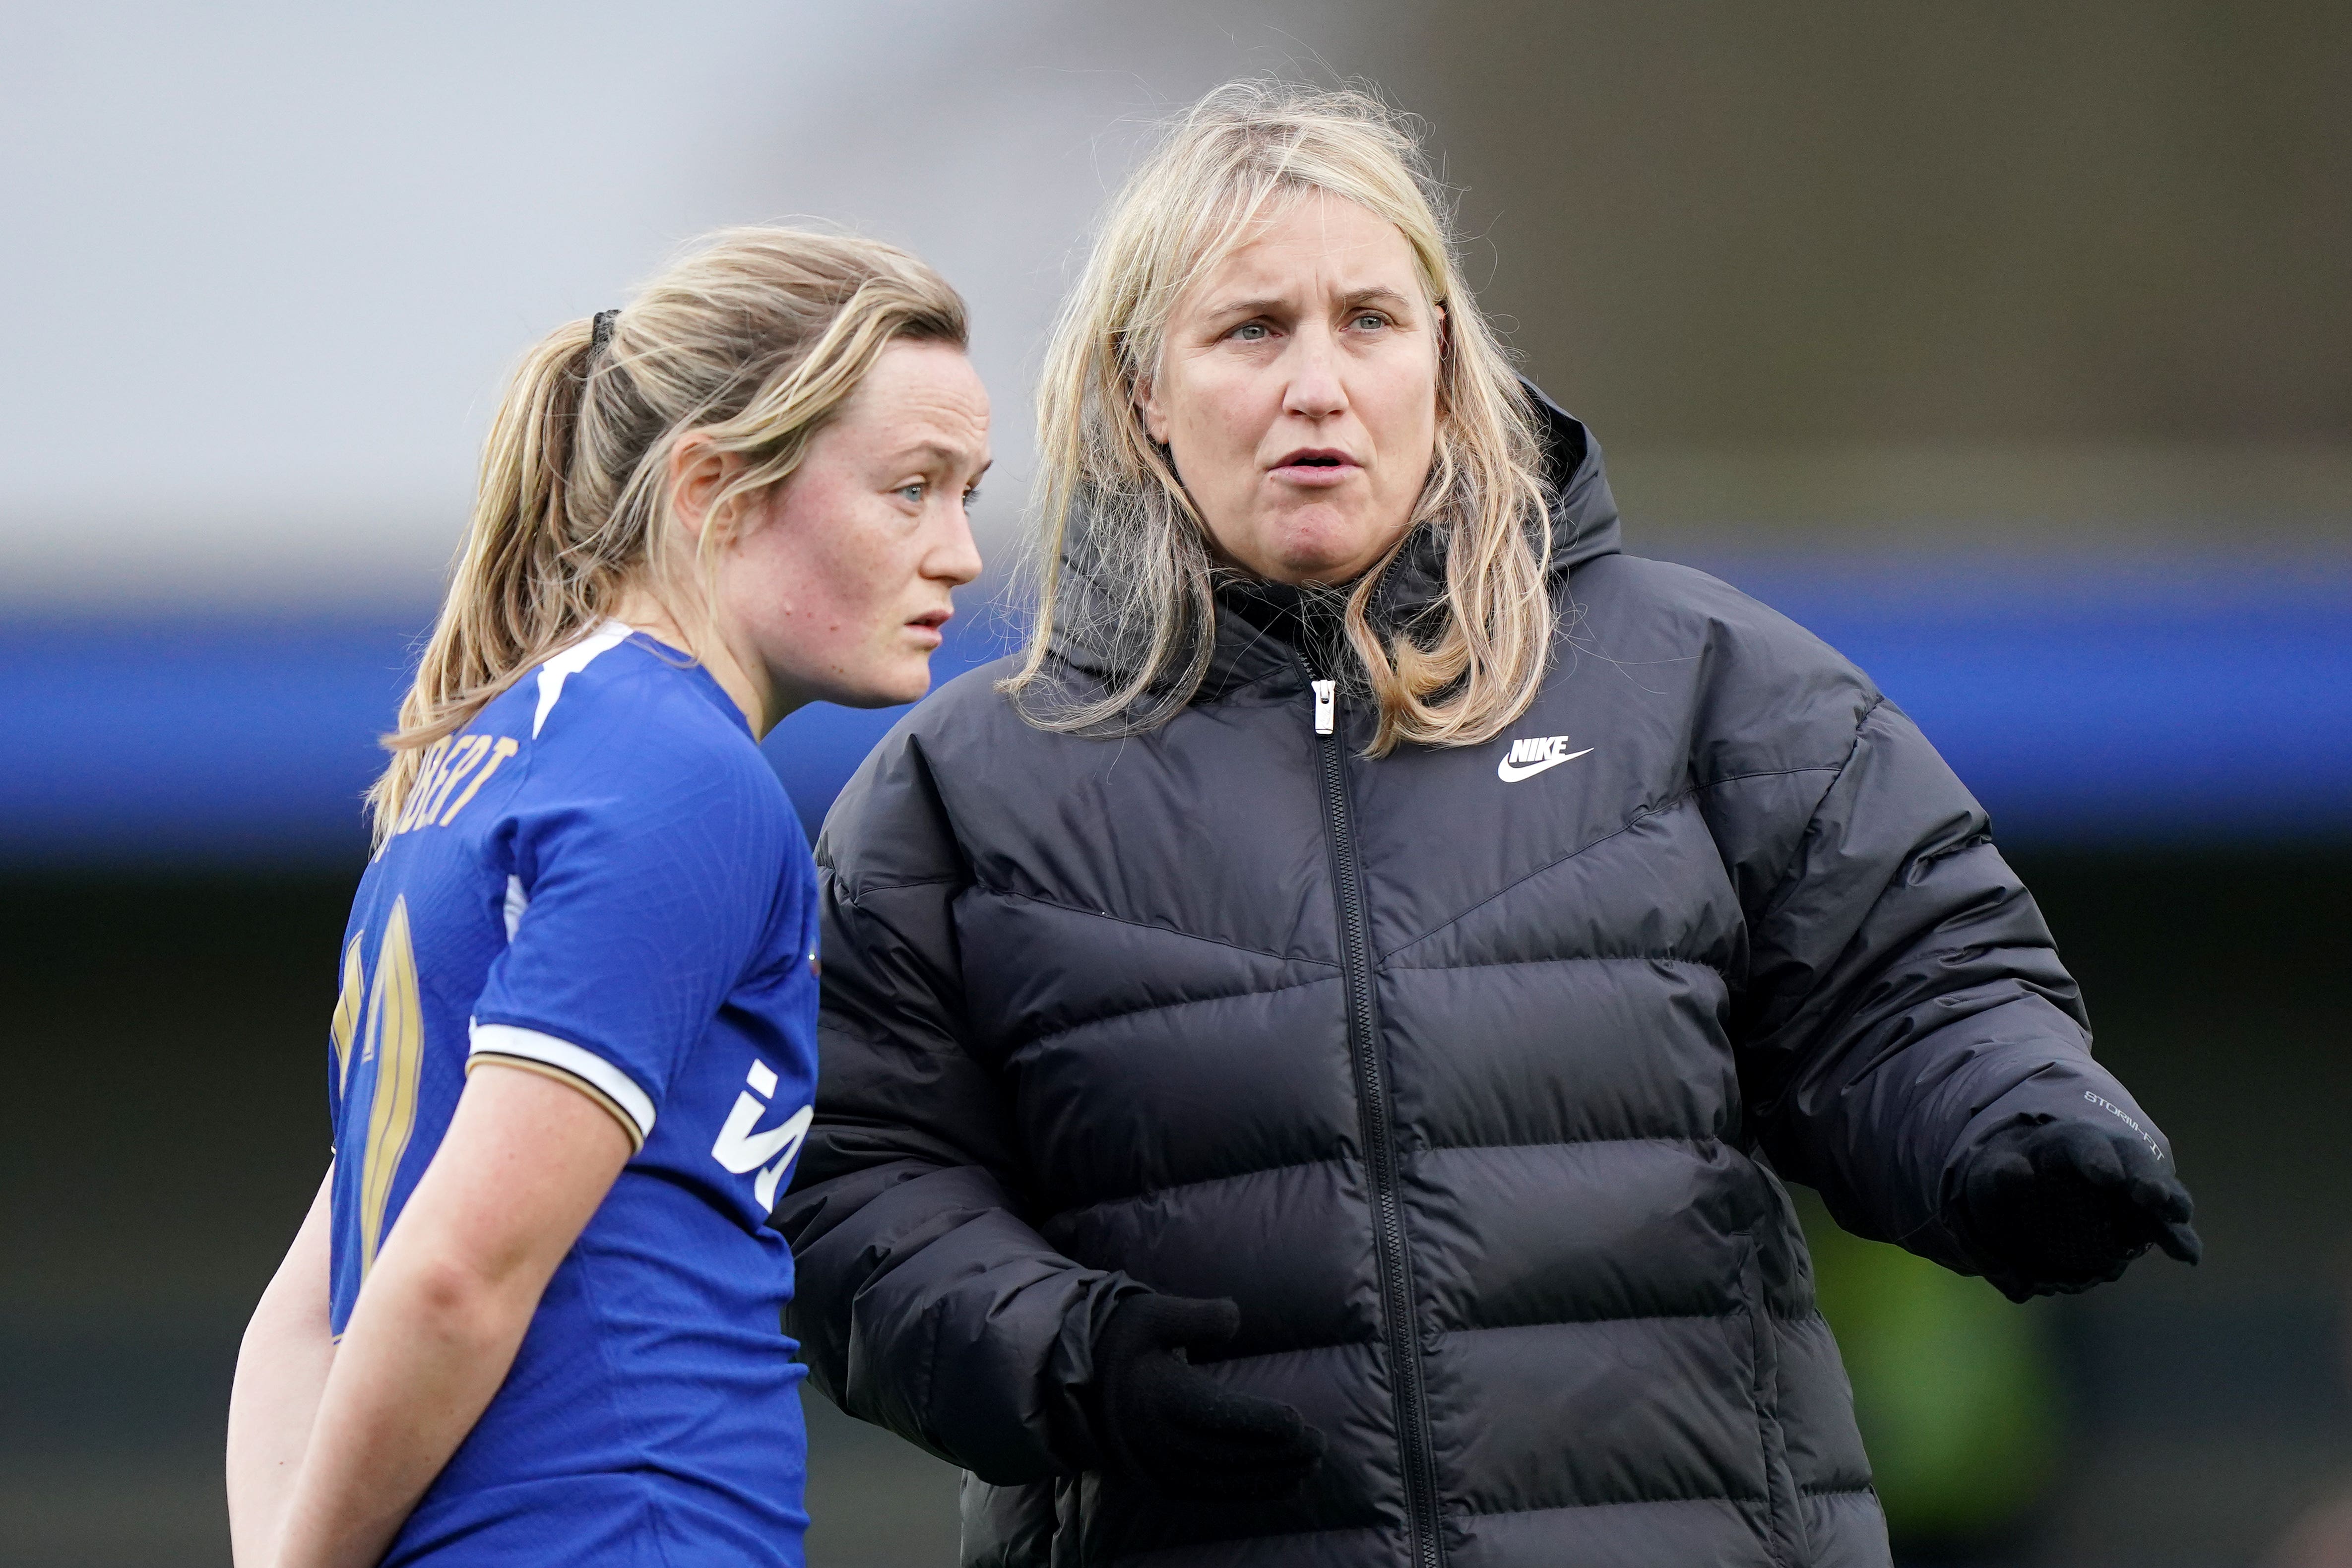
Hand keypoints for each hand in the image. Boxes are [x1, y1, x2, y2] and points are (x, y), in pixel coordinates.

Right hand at [1087, 1294, 1325, 1500]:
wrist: (1074, 1383)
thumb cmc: (1122, 1340)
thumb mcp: (1152, 1313)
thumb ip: (1196, 1315)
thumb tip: (1235, 1317)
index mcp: (1162, 1398)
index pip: (1219, 1417)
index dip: (1262, 1422)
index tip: (1298, 1421)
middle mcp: (1161, 1440)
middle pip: (1230, 1454)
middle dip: (1279, 1454)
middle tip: (1320, 1445)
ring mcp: (1159, 1467)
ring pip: (1225, 1480)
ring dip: (1271, 1477)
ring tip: (1310, 1466)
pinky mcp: (1160, 1483)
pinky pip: (1211, 1494)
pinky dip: (1248, 1492)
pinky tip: (1282, 1485)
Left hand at [1960, 1117, 2201, 1301]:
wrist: (2022, 1186)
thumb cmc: (2005, 1174)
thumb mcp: (1990, 1173)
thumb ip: (1999, 1174)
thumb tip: (2015, 1172)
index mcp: (2066, 1141)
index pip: (2084, 1143)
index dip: (2096, 1158)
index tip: (2107, 1177)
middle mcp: (2106, 1155)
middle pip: (2131, 1158)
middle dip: (2143, 1176)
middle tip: (2151, 1196)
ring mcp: (2127, 1183)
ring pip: (2156, 1188)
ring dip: (2169, 1204)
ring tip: (2177, 1220)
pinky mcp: (2140, 1214)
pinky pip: (2164, 1223)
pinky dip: (2178, 1237)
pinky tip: (2189, 1256)